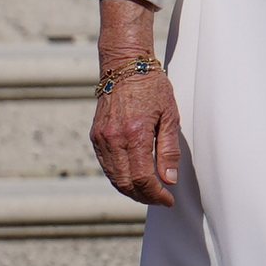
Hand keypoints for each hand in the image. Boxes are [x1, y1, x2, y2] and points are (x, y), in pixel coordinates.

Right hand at [92, 65, 182, 205]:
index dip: (156, 194)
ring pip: (114, 178)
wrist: (125, 66)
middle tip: (160, 198)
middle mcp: (114, 139)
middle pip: (126, 183)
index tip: (168, 199)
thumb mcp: (169, 116)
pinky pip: (106, 165)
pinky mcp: (96, 135)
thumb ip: (168, 150)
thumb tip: (169, 179)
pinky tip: (132, 177)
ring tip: (148, 192)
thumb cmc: (152, 87)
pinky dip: (119, 177)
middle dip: (144, 197)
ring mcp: (102, 138)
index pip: (143, 179)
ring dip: (131, 190)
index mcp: (135, 134)